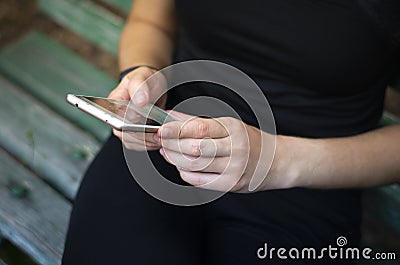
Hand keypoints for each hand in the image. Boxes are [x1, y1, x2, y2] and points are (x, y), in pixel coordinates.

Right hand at [109, 66, 166, 150]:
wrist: (151, 86)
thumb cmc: (145, 80)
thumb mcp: (143, 76)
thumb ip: (139, 87)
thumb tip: (139, 102)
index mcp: (114, 101)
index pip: (116, 117)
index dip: (129, 122)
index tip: (143, 121)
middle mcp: (115, 117)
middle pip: (123, 134)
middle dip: (143, 135)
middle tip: (159, 130)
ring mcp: (123, 128)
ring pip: (132, 142)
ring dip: (148, 142)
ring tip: (162, 135)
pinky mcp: (133, 135)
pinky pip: (139, 145)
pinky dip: (151, 144)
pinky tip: (160, 138)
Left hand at [156, 111, 279, 191]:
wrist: (273, 161)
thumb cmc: (246, 140)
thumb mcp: (226, 124)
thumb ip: (196, 120)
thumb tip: (169, 116)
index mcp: (232, 128)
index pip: (199, 128)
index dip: (176, 129)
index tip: (160, 129)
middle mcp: (235, 148)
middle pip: (194, 148)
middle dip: (172, 145)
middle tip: (161, 140)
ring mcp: (234, 168)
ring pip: (195, 165)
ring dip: (175, 159)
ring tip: (167, 152)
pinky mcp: (231, 184)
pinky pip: (200, 181)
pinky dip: (185, 174)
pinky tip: (181, 167)